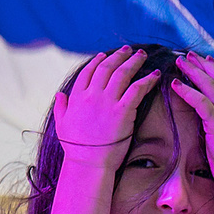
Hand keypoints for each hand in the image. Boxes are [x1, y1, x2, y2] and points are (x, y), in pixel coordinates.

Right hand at [52, 48, 155, 168]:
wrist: (88, 163)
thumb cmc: (76, 148)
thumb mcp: (62, 125)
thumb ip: (61, 107)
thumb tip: (59, 94)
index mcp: (77, 98)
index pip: (88, 72)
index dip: (97, 61)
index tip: (104, 55)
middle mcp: (91, 96)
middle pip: (106, 68)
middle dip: (118, 56)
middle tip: (128, 50)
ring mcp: (107, 102)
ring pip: (122, 74)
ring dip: (134, 62)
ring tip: (142, 55)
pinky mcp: (123, 111)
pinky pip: (137, 89)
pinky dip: (147, 79)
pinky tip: (155, 74)